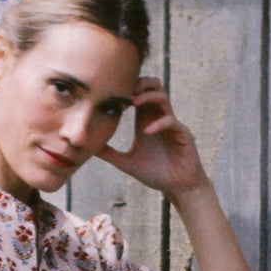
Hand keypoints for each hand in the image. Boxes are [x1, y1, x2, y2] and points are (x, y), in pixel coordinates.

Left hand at [103, 79, 207, 197]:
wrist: (176, 187)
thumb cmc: (155, 173)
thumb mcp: (127, 163)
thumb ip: (109, 154)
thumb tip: (88, 149)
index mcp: (145, 121)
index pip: (138, 94)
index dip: (127, 88)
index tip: (111, 91)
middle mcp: (158, 118)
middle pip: (153, 87)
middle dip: (140, 84)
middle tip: (125, 91)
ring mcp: (171, 124)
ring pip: (163, 97)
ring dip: (148, 96)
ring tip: (134, 102)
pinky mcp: (182, 133)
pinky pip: (171, 121)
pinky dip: (158, 123)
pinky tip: (147, 131)